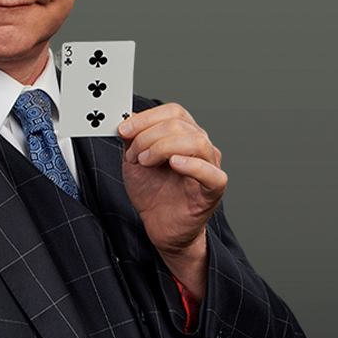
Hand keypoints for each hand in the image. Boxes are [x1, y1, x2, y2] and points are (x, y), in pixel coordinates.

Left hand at [117, 103, 225, 295]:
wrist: (160, 225)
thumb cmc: (152, 192)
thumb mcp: (134, 161)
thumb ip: (132, 139)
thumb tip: (127, 118)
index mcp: (184, 134)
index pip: (173, 111)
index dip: (146, 118)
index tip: (123, 130)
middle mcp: (201, 146)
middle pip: (180, 124)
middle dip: (148, 136)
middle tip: (133, 154)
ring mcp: (210, 166)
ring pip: (196, 141)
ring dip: (163, 147)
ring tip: (146, 162)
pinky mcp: (213, 189)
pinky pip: (212, 173)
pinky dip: (193, 165)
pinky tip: (174, 164)